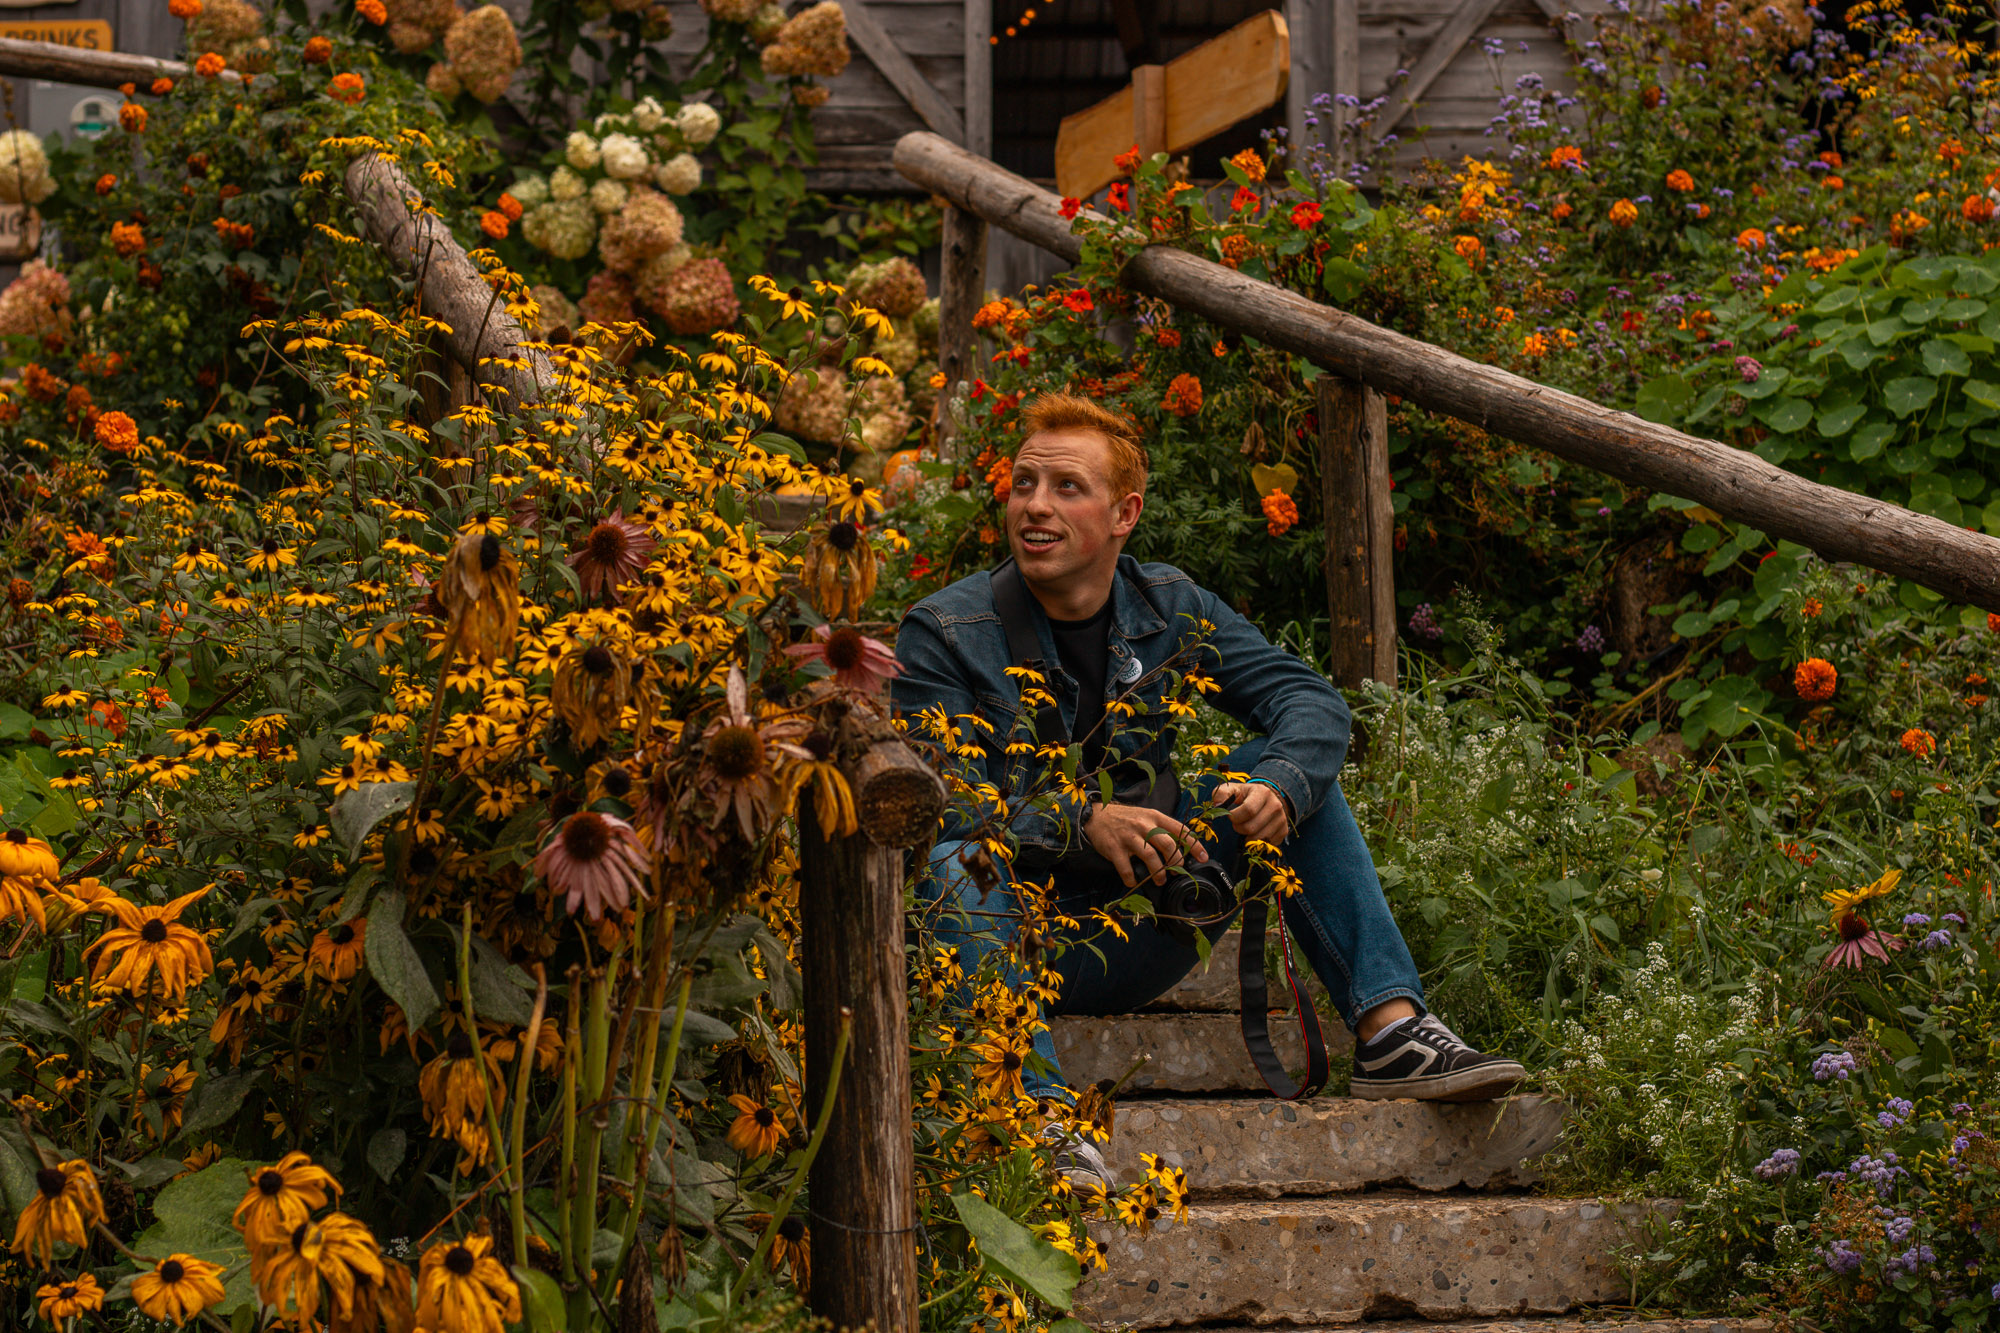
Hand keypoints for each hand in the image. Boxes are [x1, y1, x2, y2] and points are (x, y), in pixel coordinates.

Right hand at [1084, 802, 1208, 889]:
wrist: (1096, 815)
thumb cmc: (1125, 819)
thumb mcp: (1146, 816)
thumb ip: (1161, 829)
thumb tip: (1180, 848)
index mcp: (1155, 817)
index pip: (1180, 830)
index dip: (1194, 844)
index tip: (1203, 857)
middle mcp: (1143, 825)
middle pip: (1167, 845)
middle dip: (1176, 862)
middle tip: (1176, 871)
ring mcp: (1129, 837)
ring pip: (1150, 857)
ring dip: (1158, 873)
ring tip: (1159, 880)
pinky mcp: (1114, 848)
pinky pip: (1127, 868)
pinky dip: (1132, 879)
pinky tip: (1134, 882)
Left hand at [1212, 782, 1290, 843]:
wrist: (1264, 799)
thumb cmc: (1244, 796)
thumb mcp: (1232, 789)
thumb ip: (1221, 794)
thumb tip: (1217, 805)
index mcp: (1263, 793)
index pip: (1248, 810)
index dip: (1235, 817)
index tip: (1231, 815)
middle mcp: (1276, 805)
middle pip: (1251, 827)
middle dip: (1239, 828)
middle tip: (1237, 823)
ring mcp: (1282, 819)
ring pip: (1258, 839)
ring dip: (1247, 837)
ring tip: (1246, 827)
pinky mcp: (1284, 831)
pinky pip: (1266, 845)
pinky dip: (1257, 842)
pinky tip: (1255, 832)